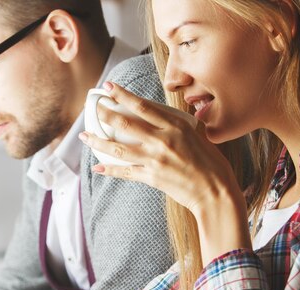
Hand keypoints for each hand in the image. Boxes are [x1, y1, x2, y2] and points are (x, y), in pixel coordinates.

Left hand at [80, 82, 250, 262]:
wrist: (215, 191)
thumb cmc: (210, 162)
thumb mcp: (197, 135)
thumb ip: (178, 124)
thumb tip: (164, 115)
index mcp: (176, 126)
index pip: (143, 106)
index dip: (123, 95)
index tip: (108, 87)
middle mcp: (163, 140)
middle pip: (125, 124)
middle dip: (105, 114)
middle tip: (93, 108)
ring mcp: (155, 160)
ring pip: (118, 148)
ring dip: (98, 142)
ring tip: (85, 137)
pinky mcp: (151, 177)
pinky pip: (125, 172)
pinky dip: (109, 170)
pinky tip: (97, 168)